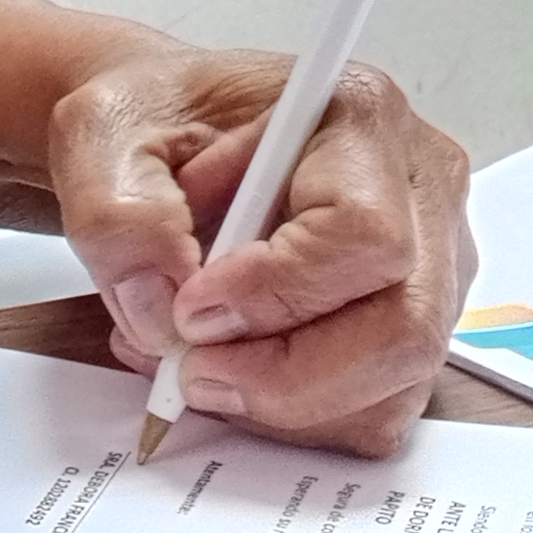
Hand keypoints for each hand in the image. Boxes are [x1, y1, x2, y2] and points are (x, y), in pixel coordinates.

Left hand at [51, 40, 475, 454]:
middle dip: (287, 376)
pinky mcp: (409, 323)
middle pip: (404, 327)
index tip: (192, 309)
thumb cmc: (154, 127)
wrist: (164, 145)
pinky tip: (229, 369)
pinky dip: (295, 416)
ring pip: (395, 383)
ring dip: (283, 401)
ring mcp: (431, 264)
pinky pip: (376, 409)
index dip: (278, 291)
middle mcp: (419, 190)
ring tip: (190, 361)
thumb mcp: (101, 137)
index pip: (364, 233)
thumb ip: (121, 214)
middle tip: (190, 370)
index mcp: (360, 116)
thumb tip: (161, 305)